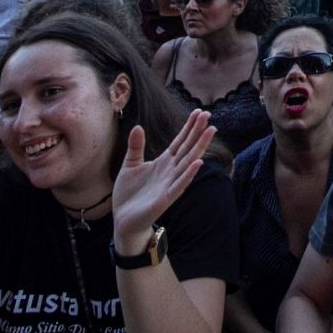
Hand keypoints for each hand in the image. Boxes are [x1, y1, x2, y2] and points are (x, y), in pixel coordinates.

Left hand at [112, 110, 215, 251]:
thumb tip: (138, 126)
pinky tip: (198, 163)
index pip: (179, 141)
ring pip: (188, 162)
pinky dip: (189, 174)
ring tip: (210, 132)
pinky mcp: (165, 198)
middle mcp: (170, 171)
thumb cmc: (129, 194)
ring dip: (200, 147)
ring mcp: (170, 184)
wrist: (123, 220)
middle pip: (187, 148)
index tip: (199, 112)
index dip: (189, 127)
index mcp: (163, 162)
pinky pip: (180, 185)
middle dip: (198, 132)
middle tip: (209, 114)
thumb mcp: (130, 165)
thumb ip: (136, 147)